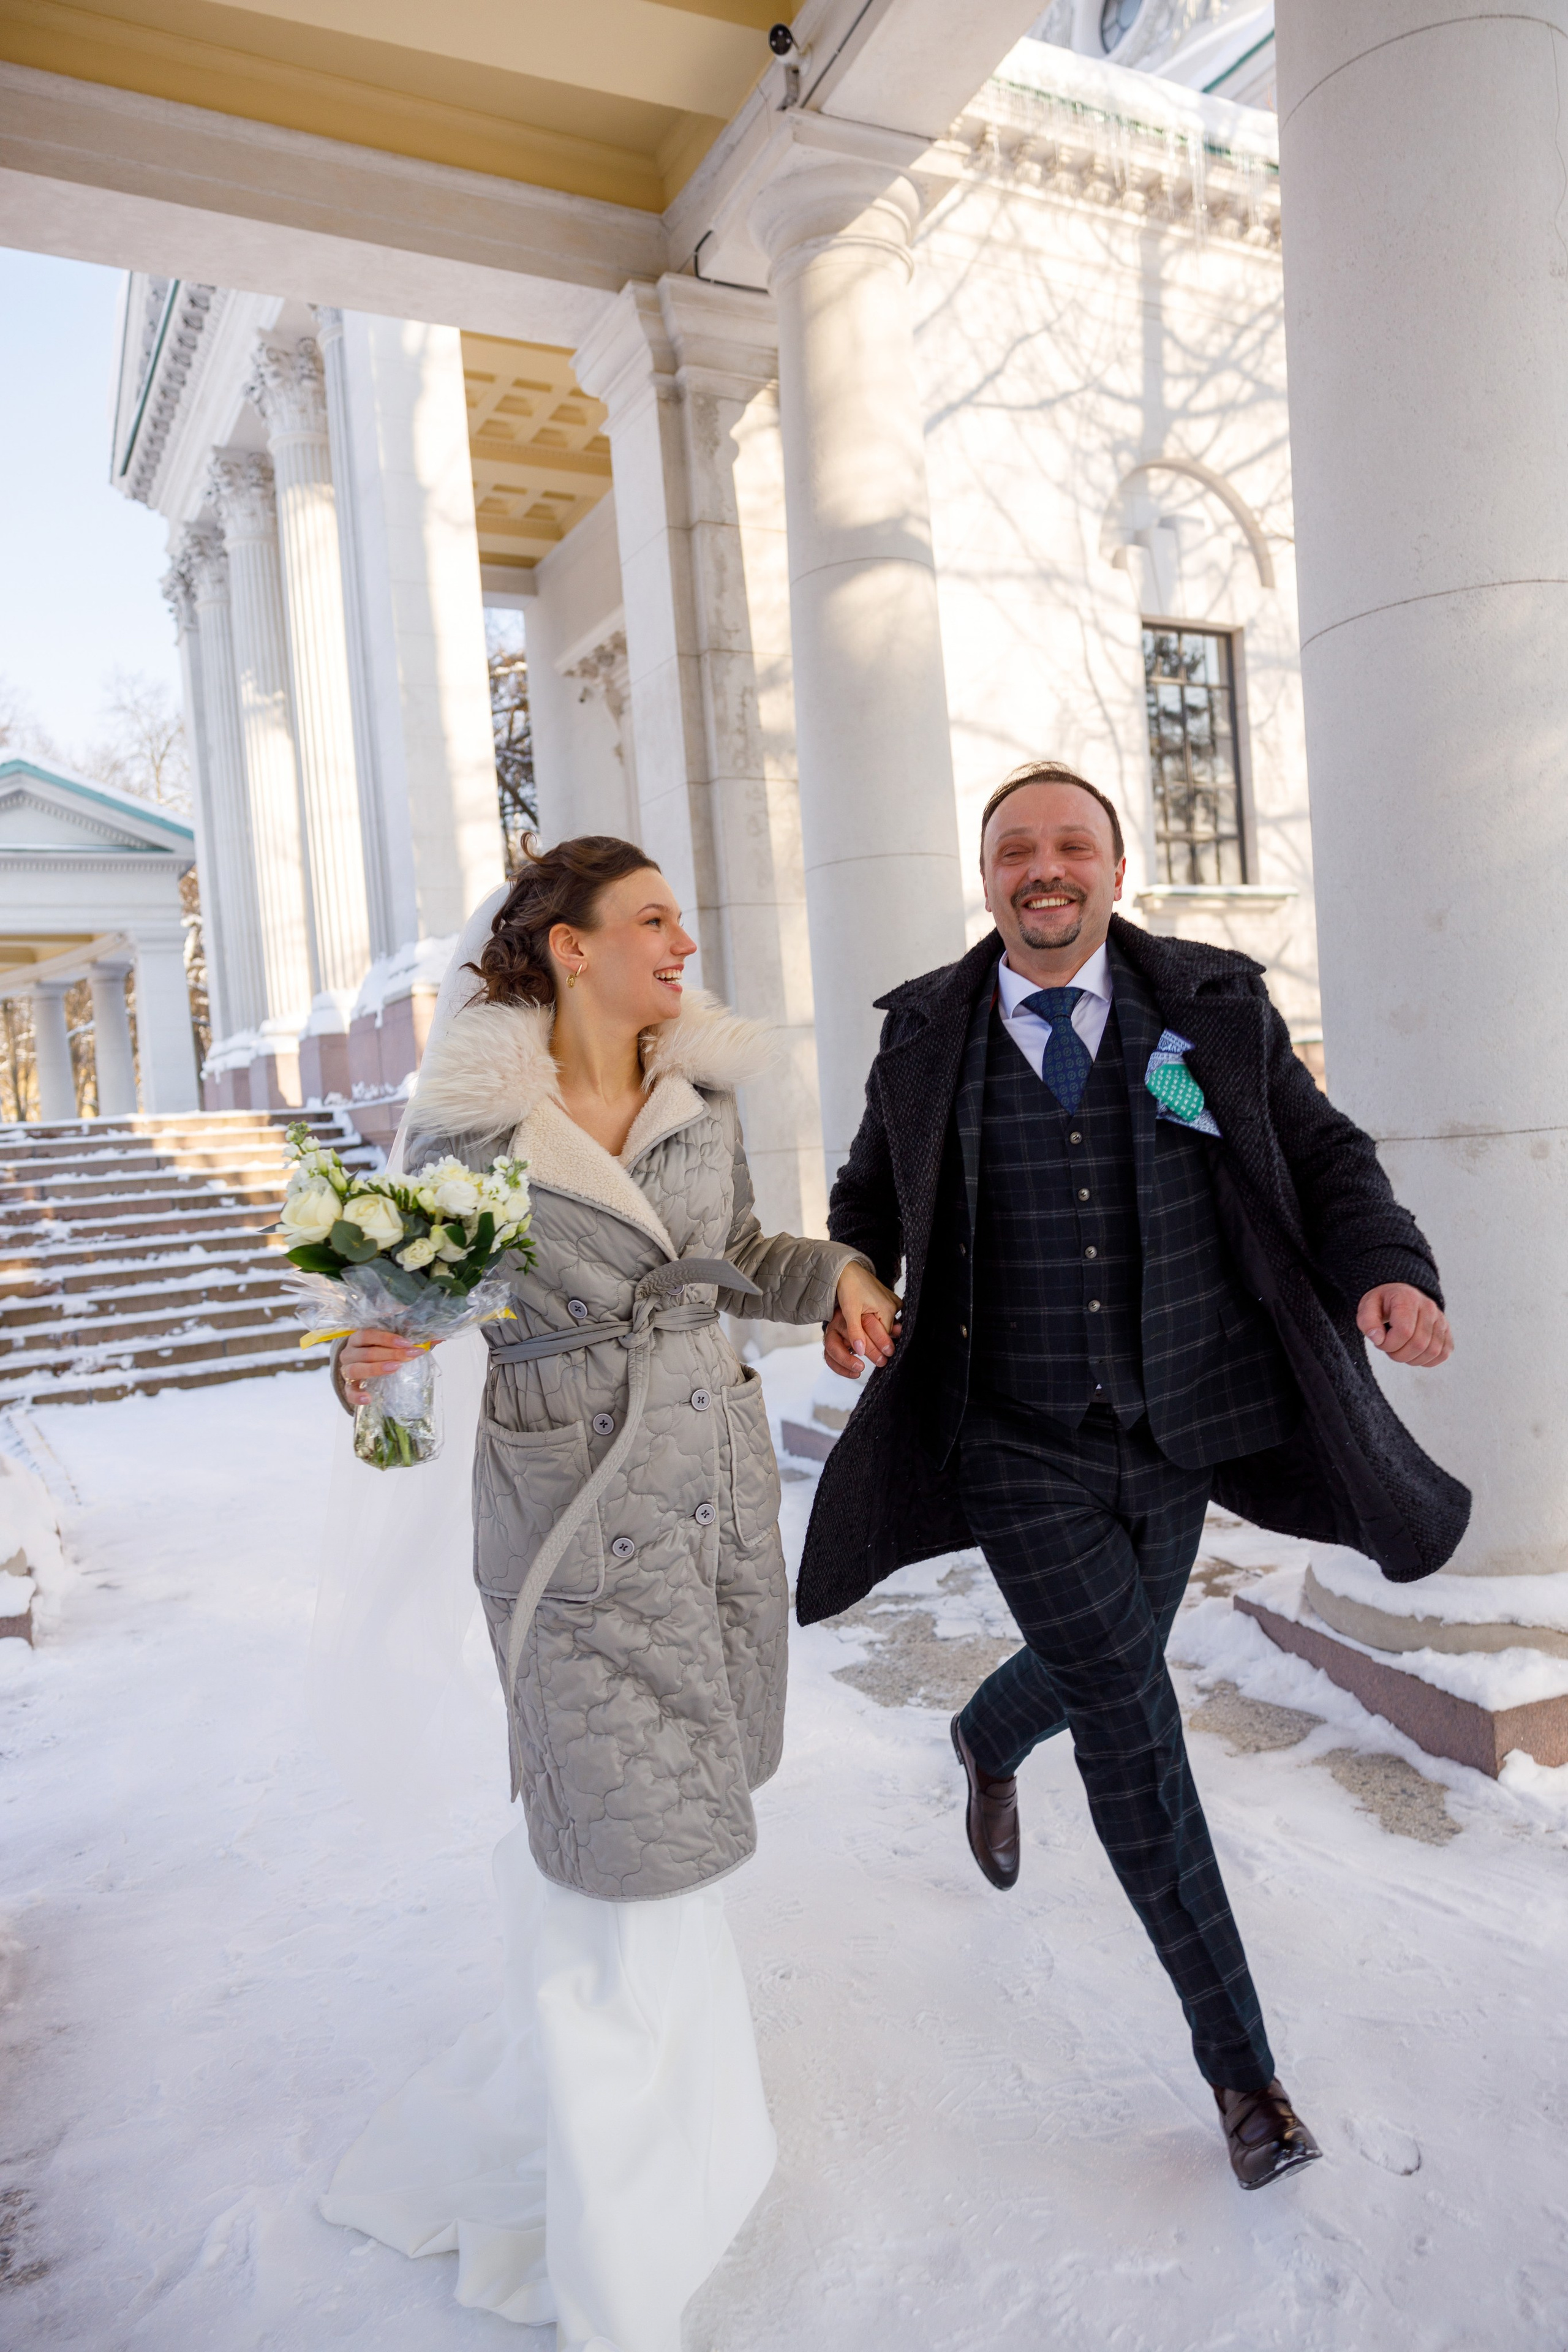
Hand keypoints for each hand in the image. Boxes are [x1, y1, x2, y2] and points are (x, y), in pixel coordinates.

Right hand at [339, 1327, 427, 1402]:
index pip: (368, 1334)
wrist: (360, 1364)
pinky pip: (348, 1392)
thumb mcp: (392, 1342)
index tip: (407, 1343)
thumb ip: (409, 1338)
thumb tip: (439, 1338)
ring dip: (376, 1369)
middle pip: (367, 1352)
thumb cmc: (378, 1350)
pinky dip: (357, 1396)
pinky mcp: (347, 1387)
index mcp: (357, 1338)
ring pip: (357, 1369)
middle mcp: (349, 1353)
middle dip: (391, 1354)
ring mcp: (346, 1370)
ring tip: (395, 1368)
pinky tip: (368, 1398)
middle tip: (410, 1356)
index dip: (387, 1338)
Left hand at [824, 1262, 901, 1379]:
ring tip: (870, 1335)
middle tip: (873, 1351)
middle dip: (878, 1339)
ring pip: (886, 1324)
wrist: (847, 1269)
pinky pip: (887, 1315)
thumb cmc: (848, 1287)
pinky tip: (871, 1322)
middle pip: (886, 1331)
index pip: (884, 1336)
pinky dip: (879, 1321)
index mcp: (887, 1309)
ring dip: (878, 1330)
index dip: (877, 1347)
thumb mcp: (849, 1311)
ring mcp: (893, 1301)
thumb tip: (861, 1351)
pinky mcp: (889, 1298)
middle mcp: (894, 1305)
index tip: (875, 1358)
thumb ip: (855, 1332)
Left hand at [1357, 1283, 1452, 1367]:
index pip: (1404, 1331)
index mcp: (1408, 1299)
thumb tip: (1378, 1339)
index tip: (1379, 1341)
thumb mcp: (1367, 1306)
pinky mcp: (1446, 1332)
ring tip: (1399, 1350)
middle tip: (1388, 1348)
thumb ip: (1367, 1321)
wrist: (1401, 1296)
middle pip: (1419, 1344)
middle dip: (1398, 1354)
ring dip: (1412, 1359)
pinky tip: (1413, 1354)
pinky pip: (1443, 1354)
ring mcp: (1441, 1320)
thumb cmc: (1383, 1304)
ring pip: (1433, 1351)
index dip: (1389, 1344)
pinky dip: (1427, 1361)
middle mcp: (1429, 1307)